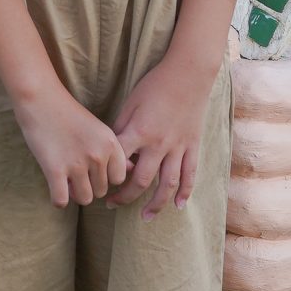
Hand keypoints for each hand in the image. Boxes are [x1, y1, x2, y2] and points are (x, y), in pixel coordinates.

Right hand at [14, 86, 130, 205]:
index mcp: (110, 144)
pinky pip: (61, 200)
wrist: (40, 98)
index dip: (105, 177)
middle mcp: (98, 155)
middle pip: (101, 190)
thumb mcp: (98, 129)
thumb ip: (114, 151)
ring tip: (66, 181)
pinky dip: (58, 200)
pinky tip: (54, 189)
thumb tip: (131, 170)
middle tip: (74, 173)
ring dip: (74, 194)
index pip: (118, 178)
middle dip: (88, 186)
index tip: (93, 170)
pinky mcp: (55, 170)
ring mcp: (77, 164)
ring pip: (84, 199)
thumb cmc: (67, 113)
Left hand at [106, 53, 221, 216]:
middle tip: (112, 205)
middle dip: (125, 197)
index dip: (107, 176)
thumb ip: (121, 128)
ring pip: (167, 184)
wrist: (188, 74)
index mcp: (140, 132)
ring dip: (155, 204)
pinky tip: (179, 206)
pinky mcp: (192, 146)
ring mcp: (178, 147)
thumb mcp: (130, 103)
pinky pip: (190, 174)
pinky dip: (185, 192)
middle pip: (141, 180)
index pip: (118, 162)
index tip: (98, 183)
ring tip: (145, 217)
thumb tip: (110, 150)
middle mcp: (159, 144)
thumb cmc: (154, 85)